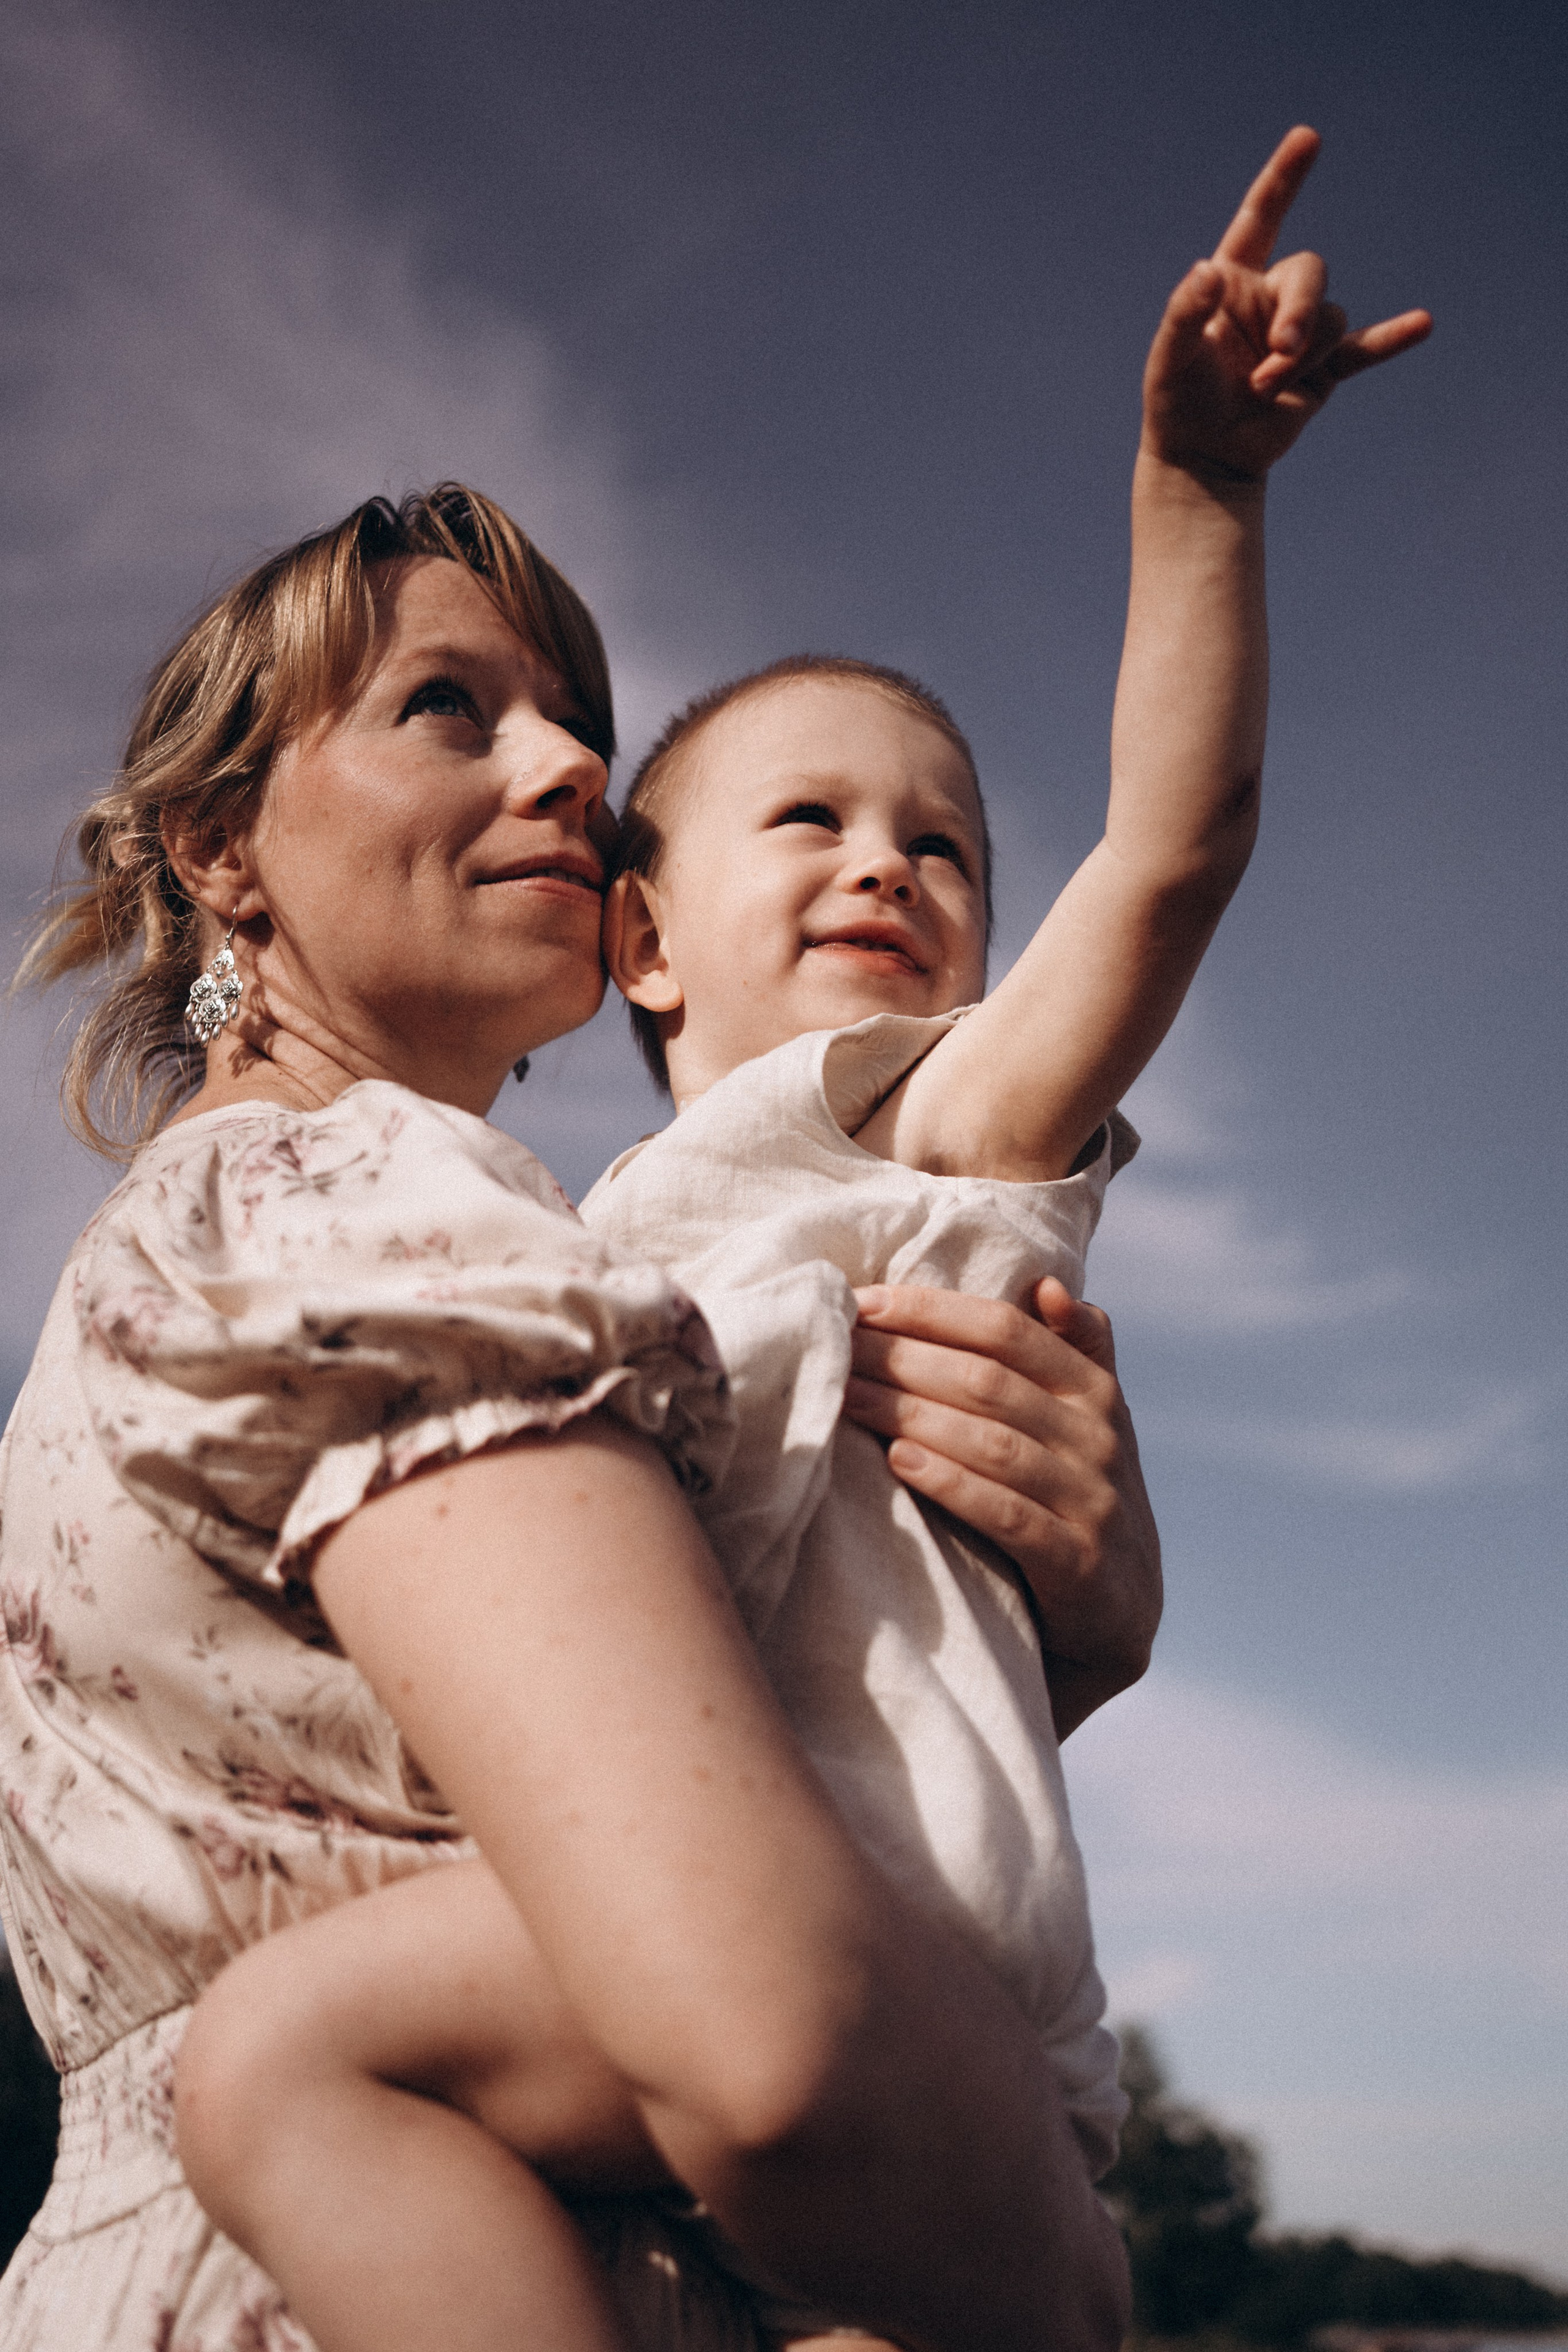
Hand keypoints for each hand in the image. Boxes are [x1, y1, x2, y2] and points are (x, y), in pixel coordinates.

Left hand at [845, 1278, 1161, 1740]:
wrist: (1118, 1619)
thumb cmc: (1074, 1501)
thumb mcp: (1084, 1426)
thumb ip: (1072, 1353)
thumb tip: (1048, 1284)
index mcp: (1096, 1391)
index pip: (1007, 1330)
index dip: (931, 1311)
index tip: (861, 1300)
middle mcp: (1101, 1440)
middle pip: (989, 1382)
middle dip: (903, 1359)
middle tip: (835, 1345)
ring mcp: (1095, 1503)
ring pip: (993, 1443)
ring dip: (911, 1413)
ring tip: (846, 1396)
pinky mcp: (1080, 1566)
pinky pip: (1009, 1515)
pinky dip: (952, 1483)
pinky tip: (900, 1461)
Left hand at [1142, 125, 1431, 484]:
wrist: (1204, 456)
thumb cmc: (1177, 403)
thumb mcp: (1170, 358)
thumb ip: (1184, 312)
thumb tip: (1206, 270)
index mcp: (1232, 280)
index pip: (1261, 217)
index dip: (1283, 179)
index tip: (1308, 138)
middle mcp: (1270, 298)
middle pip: (1309, 272)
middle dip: (1300, 312)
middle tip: (1277, 356)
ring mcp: (1300, 334)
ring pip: (1328, 319)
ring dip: (1302, 357)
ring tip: (1264, 390)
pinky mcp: (1323, 371)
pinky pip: (1363, 349)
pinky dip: (1391, 338)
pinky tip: (1423, 324)